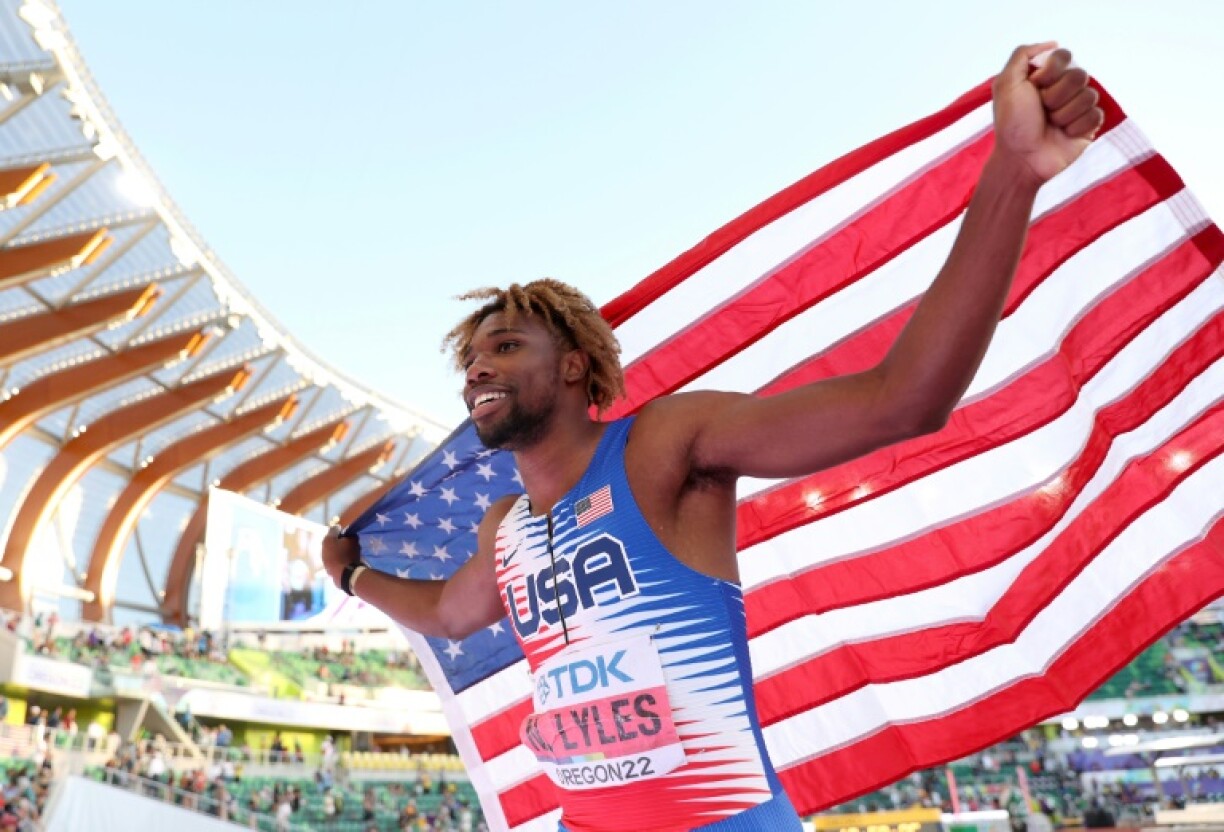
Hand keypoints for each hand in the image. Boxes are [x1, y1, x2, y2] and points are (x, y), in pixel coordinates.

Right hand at [321, 525, 359, 584]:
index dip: (336, 538)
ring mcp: (357, 556)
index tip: (330, 543)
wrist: (344, 575)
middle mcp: (358, 545)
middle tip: (329, 553)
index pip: (344, 533)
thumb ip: (332, 532)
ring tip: (331, 561)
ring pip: (345, 553)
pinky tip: (335, 567)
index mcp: (353, 538)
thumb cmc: (335, 556)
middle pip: (345, 543)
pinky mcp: (356, 565)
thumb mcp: (329, 541)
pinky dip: (341, 563)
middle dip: (338, 547)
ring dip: (339, 556)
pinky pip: (346, 561)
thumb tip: (336, 526)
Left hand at [992, 43, 1103, 184]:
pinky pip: (1096, 114)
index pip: (1064, 56)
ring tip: (1051, 125)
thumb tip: (1052, 44)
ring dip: (1064, 114)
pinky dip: (1076, 127)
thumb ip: (1022, 55)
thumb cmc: (1012, 124)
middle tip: (1042, 110)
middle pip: (1079, 75)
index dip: (1050, 72)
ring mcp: (1078, 106)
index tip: (1035, 86)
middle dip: (1056, 96)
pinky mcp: (1089, 125)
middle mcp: (1065, 89)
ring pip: (1089, 95)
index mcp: (1047, 77)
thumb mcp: (1006, 84)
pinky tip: (1063, 135)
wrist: (1021, 159)